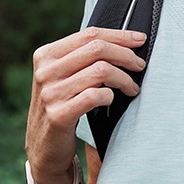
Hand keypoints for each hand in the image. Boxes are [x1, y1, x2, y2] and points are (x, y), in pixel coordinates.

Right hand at [25, 27, 145, 183]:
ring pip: (100, 71)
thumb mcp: (63, 77)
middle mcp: (45, 71)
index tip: (140, 40)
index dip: (119, 35)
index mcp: (46, 55)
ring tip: (132, 87)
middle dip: (126, 55)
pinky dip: (111, 95)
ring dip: (124, 78)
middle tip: (140, 65)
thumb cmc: (63, 106)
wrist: (44, 148)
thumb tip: (124, 40)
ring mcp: (50, 93)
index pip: (89, 35)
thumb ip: (82, 58)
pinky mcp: (58, 115)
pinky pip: (95, 96)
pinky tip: (113, 100)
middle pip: (97, 49)